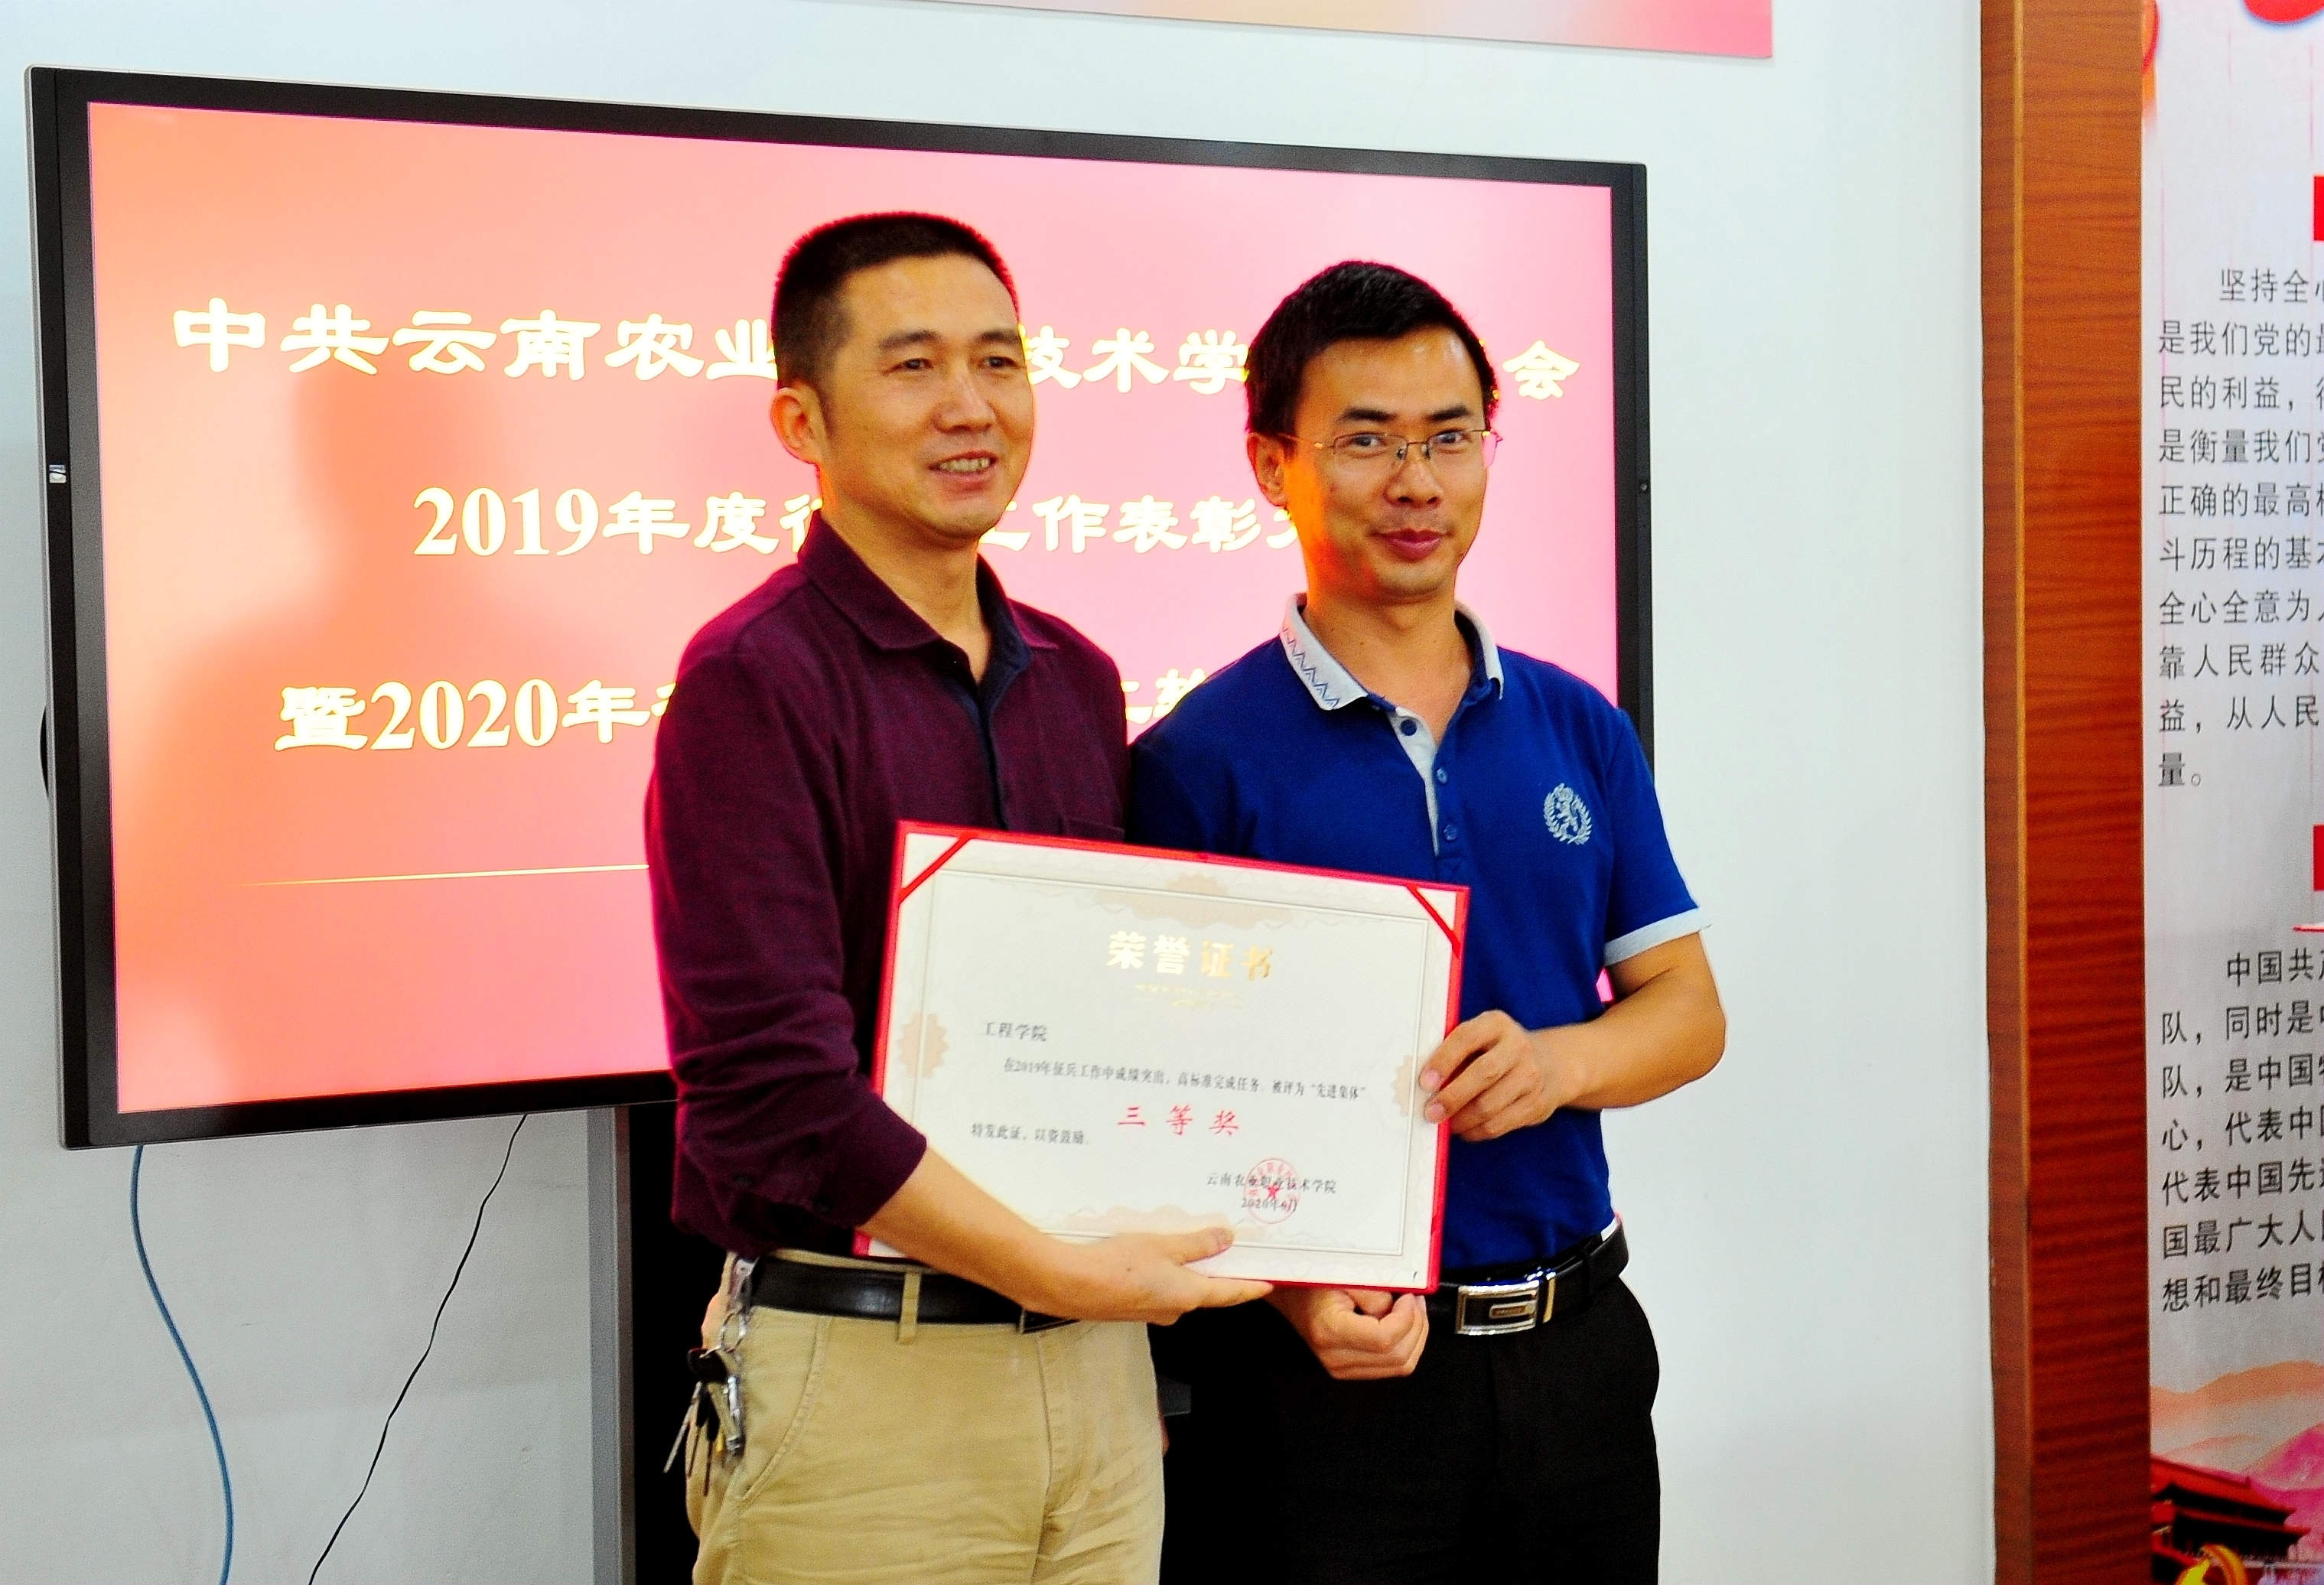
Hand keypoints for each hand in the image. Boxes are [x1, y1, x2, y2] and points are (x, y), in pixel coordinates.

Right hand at [1035, 1227, 1272, 1324]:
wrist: (1070, 1284)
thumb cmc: (1117, 1265)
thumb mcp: (1163, 1245)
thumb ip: (1196, 1244)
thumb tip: (1225, 1240)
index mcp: (1188, 1295)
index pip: (1230, 1293)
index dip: (1251, 1287)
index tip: (1268, 1284)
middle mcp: (1173, 1309)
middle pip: (1204, 1290)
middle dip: (1213, 1271)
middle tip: (1226, 1248)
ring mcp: (1151, 1311)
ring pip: (1177, 1287)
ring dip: (1184, 1269)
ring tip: (1182, 1242)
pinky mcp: (1130, 1308)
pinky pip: (1156, 1288)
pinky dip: (1161, 1273)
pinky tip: (1150, 1254)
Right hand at [1268, 1287, 1427, 1379]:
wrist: (1290, 1295)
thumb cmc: (1313, 1281)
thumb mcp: (1344, 1275)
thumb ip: (1375, 1293)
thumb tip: (1402, 1308)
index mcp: (1330, 1331)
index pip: (1385, 1339)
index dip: (1407, 1318)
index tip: (1410, 1296)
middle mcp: (1335, 1357)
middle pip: (1398, 1357)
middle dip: (1417, 1327)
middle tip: (1415, 1301)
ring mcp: (1342, 1368)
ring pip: (1400, 1366)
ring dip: (1414, 1337)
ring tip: (1411, 1311)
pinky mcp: (1350, 1369)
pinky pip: (1392, 1366)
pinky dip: (1405, 1345)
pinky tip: (1401, 1324)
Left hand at [1419, 1011, 1572, 1141]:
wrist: (1552, 1064)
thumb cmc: (1498, 1051)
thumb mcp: (1481, 1038)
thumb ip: (1455, 1052)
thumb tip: (1423, 1084)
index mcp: (1497, 1024)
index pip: (1467, 1038)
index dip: (1443, 1060)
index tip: (1424, 1082)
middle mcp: (1518, 1048)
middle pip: (1483, 1074)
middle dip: (1452, 1097)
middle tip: (1430, 1112)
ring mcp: (1531, 1077)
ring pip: (1491, 1105)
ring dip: (1461, 1119)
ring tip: (1444, 1123)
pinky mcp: (1536, 1105)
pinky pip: (1500, 1124)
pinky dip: (1476, 1131)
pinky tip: (1463, 1129)